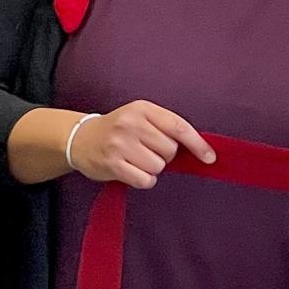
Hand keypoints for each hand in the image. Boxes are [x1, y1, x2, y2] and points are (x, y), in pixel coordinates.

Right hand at [70, 100, 214, 188]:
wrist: (79, 138)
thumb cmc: (120, 130)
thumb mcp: (141, 118)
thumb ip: (166, 128)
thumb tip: (201, 149)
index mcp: (142, 109)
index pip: (179, 127)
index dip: (198, 144)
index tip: (210, 157)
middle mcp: (130, 124)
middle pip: (170, 150)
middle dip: (164, 155)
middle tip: (146, 150)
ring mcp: (119, 144)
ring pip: (158, 167)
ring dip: (152, 168)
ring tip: (136, 159)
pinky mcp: (112, 164)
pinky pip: (145, 180)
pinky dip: (144, 180)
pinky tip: (131, 170)